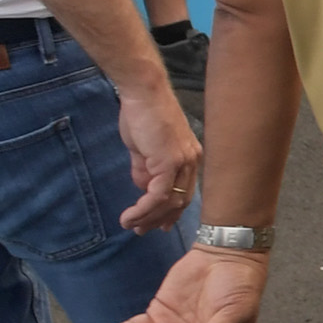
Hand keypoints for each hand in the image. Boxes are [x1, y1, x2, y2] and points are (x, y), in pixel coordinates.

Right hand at [116, 84, 201, 231]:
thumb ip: (144, 169)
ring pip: (169, 202)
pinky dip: (144, 208)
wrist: (142, 93)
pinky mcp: (169, 161)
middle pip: (180, 202)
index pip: (185, 192)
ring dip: (148, 217)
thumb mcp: (143, 149)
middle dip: (159, 219)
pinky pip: (158, 194)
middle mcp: (192, 161)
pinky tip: (130, 215)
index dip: (171, 211)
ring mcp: (183, 162)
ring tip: (130, 225)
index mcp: (189, 157)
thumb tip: (142, 188)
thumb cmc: (141, 115)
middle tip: (141, 230)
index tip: (158, 224)